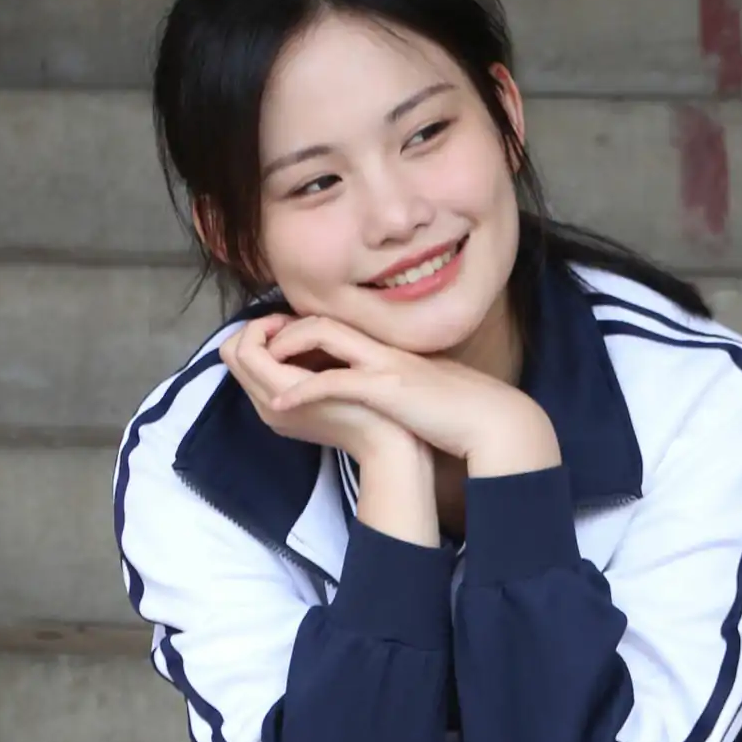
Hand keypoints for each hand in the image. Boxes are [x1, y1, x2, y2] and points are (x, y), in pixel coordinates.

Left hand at [232, 312, 557, 469]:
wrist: (490, 420)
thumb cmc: (454, 410)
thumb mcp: (412, 388)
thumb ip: (385, 381)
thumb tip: (365, 389)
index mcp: (380, 348)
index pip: (327, 325)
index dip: (292, 333)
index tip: (271, 352)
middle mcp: (376, 347)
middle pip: (313, 321)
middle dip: (275, 333)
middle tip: (250, 351)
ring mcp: (380, 363)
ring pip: (318, 336)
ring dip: (281, 349)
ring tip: (258, 365)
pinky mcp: (386, 387)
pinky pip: (334, 381)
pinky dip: (303, 390)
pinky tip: (280, 404)